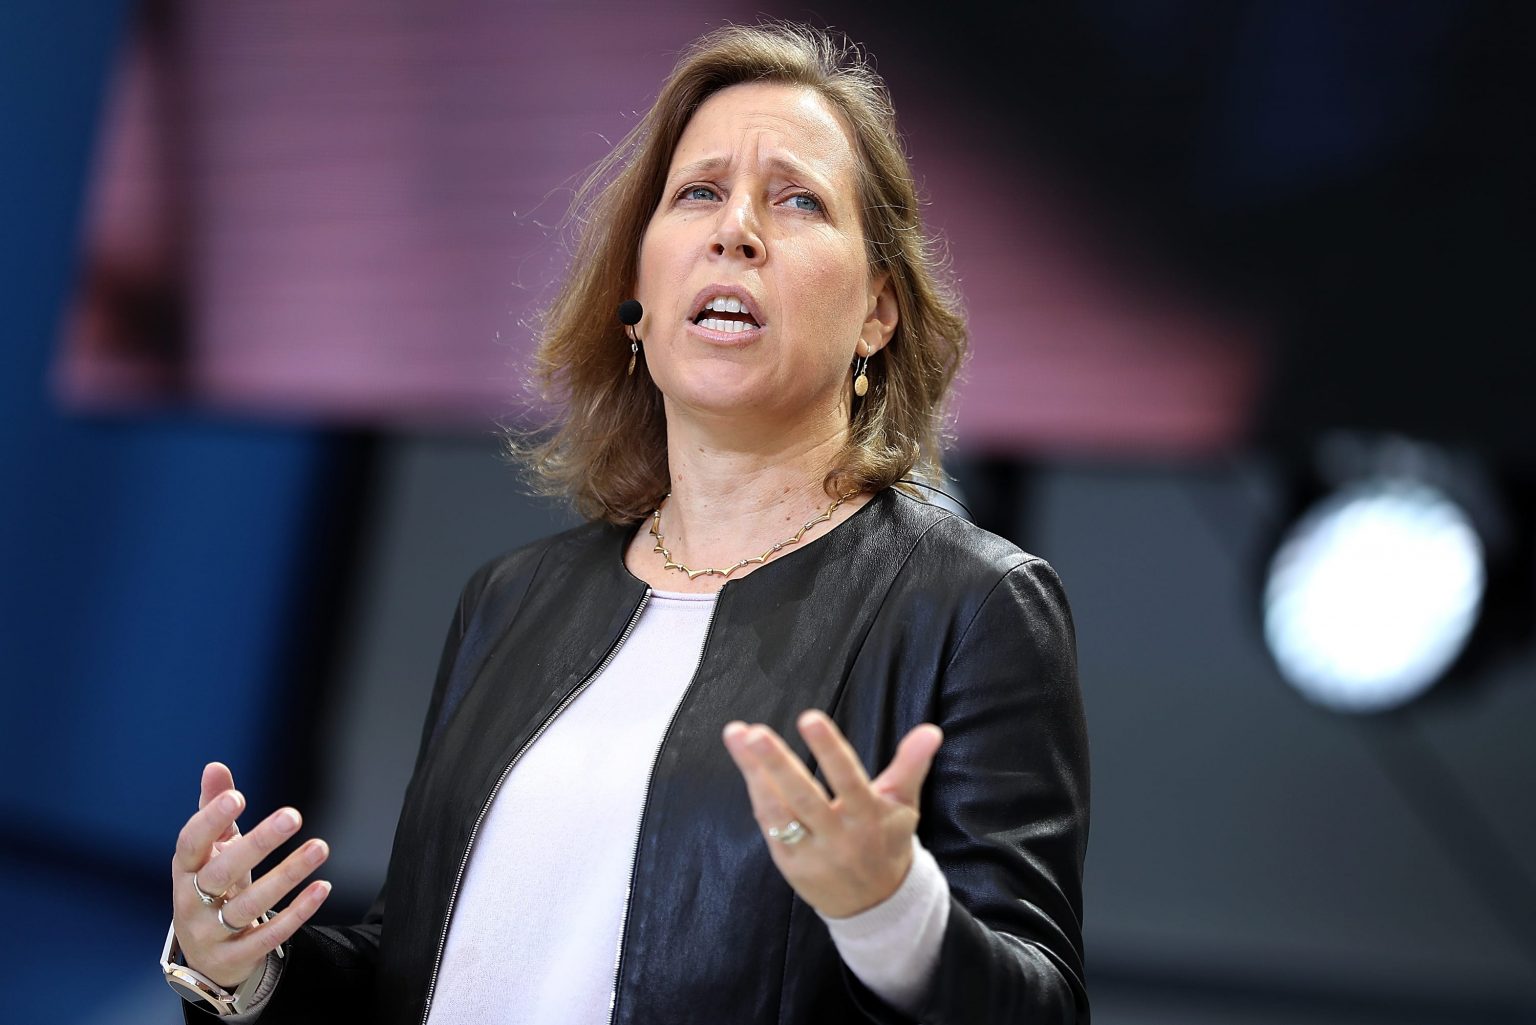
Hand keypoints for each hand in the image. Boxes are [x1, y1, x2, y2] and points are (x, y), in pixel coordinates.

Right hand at [170, 762, 332, 987]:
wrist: (204, 955)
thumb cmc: (211, 886)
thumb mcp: (211, 851)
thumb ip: (213, 808)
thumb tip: (215, 767)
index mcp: (186, 870)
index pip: (191, 844)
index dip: (210, 820)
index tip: (239, 796)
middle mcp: (191, 902)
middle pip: (222, 873)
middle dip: (258, 844)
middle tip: (293, 815)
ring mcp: (212, 933)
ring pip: (251, 905)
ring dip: (288, 875)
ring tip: (320, 847)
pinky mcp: (237, 956)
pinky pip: (270, 935)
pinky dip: (298, 912)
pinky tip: (323, 887)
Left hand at [722, 710, 942, 917]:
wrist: (876, 906)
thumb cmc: (887, 843)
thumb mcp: (904, 805)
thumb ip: (912, 764)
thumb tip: (931, 730)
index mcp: (868, 817)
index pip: (847, 778)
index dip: (828, 749)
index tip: (809, 718)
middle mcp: (838, 837)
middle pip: (804, 796)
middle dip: (777, 764)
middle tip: (755, 734)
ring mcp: (811, 853)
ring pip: (778, 812)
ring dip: (755, 773)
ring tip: (737, 736)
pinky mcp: (790, 864)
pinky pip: (770, 827)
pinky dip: (758, 795)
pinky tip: (746, 767)